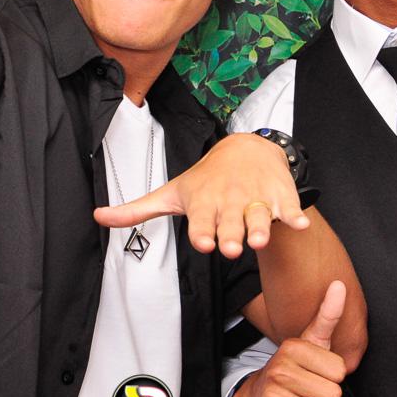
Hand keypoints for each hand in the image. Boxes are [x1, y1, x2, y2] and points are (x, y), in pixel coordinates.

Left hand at [94, 132, 308, 257]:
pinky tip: (300, 223)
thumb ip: (136, 210)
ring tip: (259, 239)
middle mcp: (230, 201)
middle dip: (230, 235)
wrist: (245, 149)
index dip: (202, 232)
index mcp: (204, 202)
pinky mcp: (280, 196)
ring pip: (259, 216)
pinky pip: (289, 208)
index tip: (204, 242)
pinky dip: (296, 215)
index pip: (202, 221)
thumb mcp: (171, 193)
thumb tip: (96, 216)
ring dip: (260, 227)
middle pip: (230, 224)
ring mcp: (256, 198)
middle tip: (230, 247)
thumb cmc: (204, 180)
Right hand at [229, 281, 347, 396]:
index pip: (340, 372)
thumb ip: (328, 315)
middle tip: (307, 392)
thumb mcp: (311, 342)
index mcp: (292, 349)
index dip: (332, 377)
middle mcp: (279, 371)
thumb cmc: (293, 369)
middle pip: (333, 396)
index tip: (315, 373)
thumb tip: (339, 284)